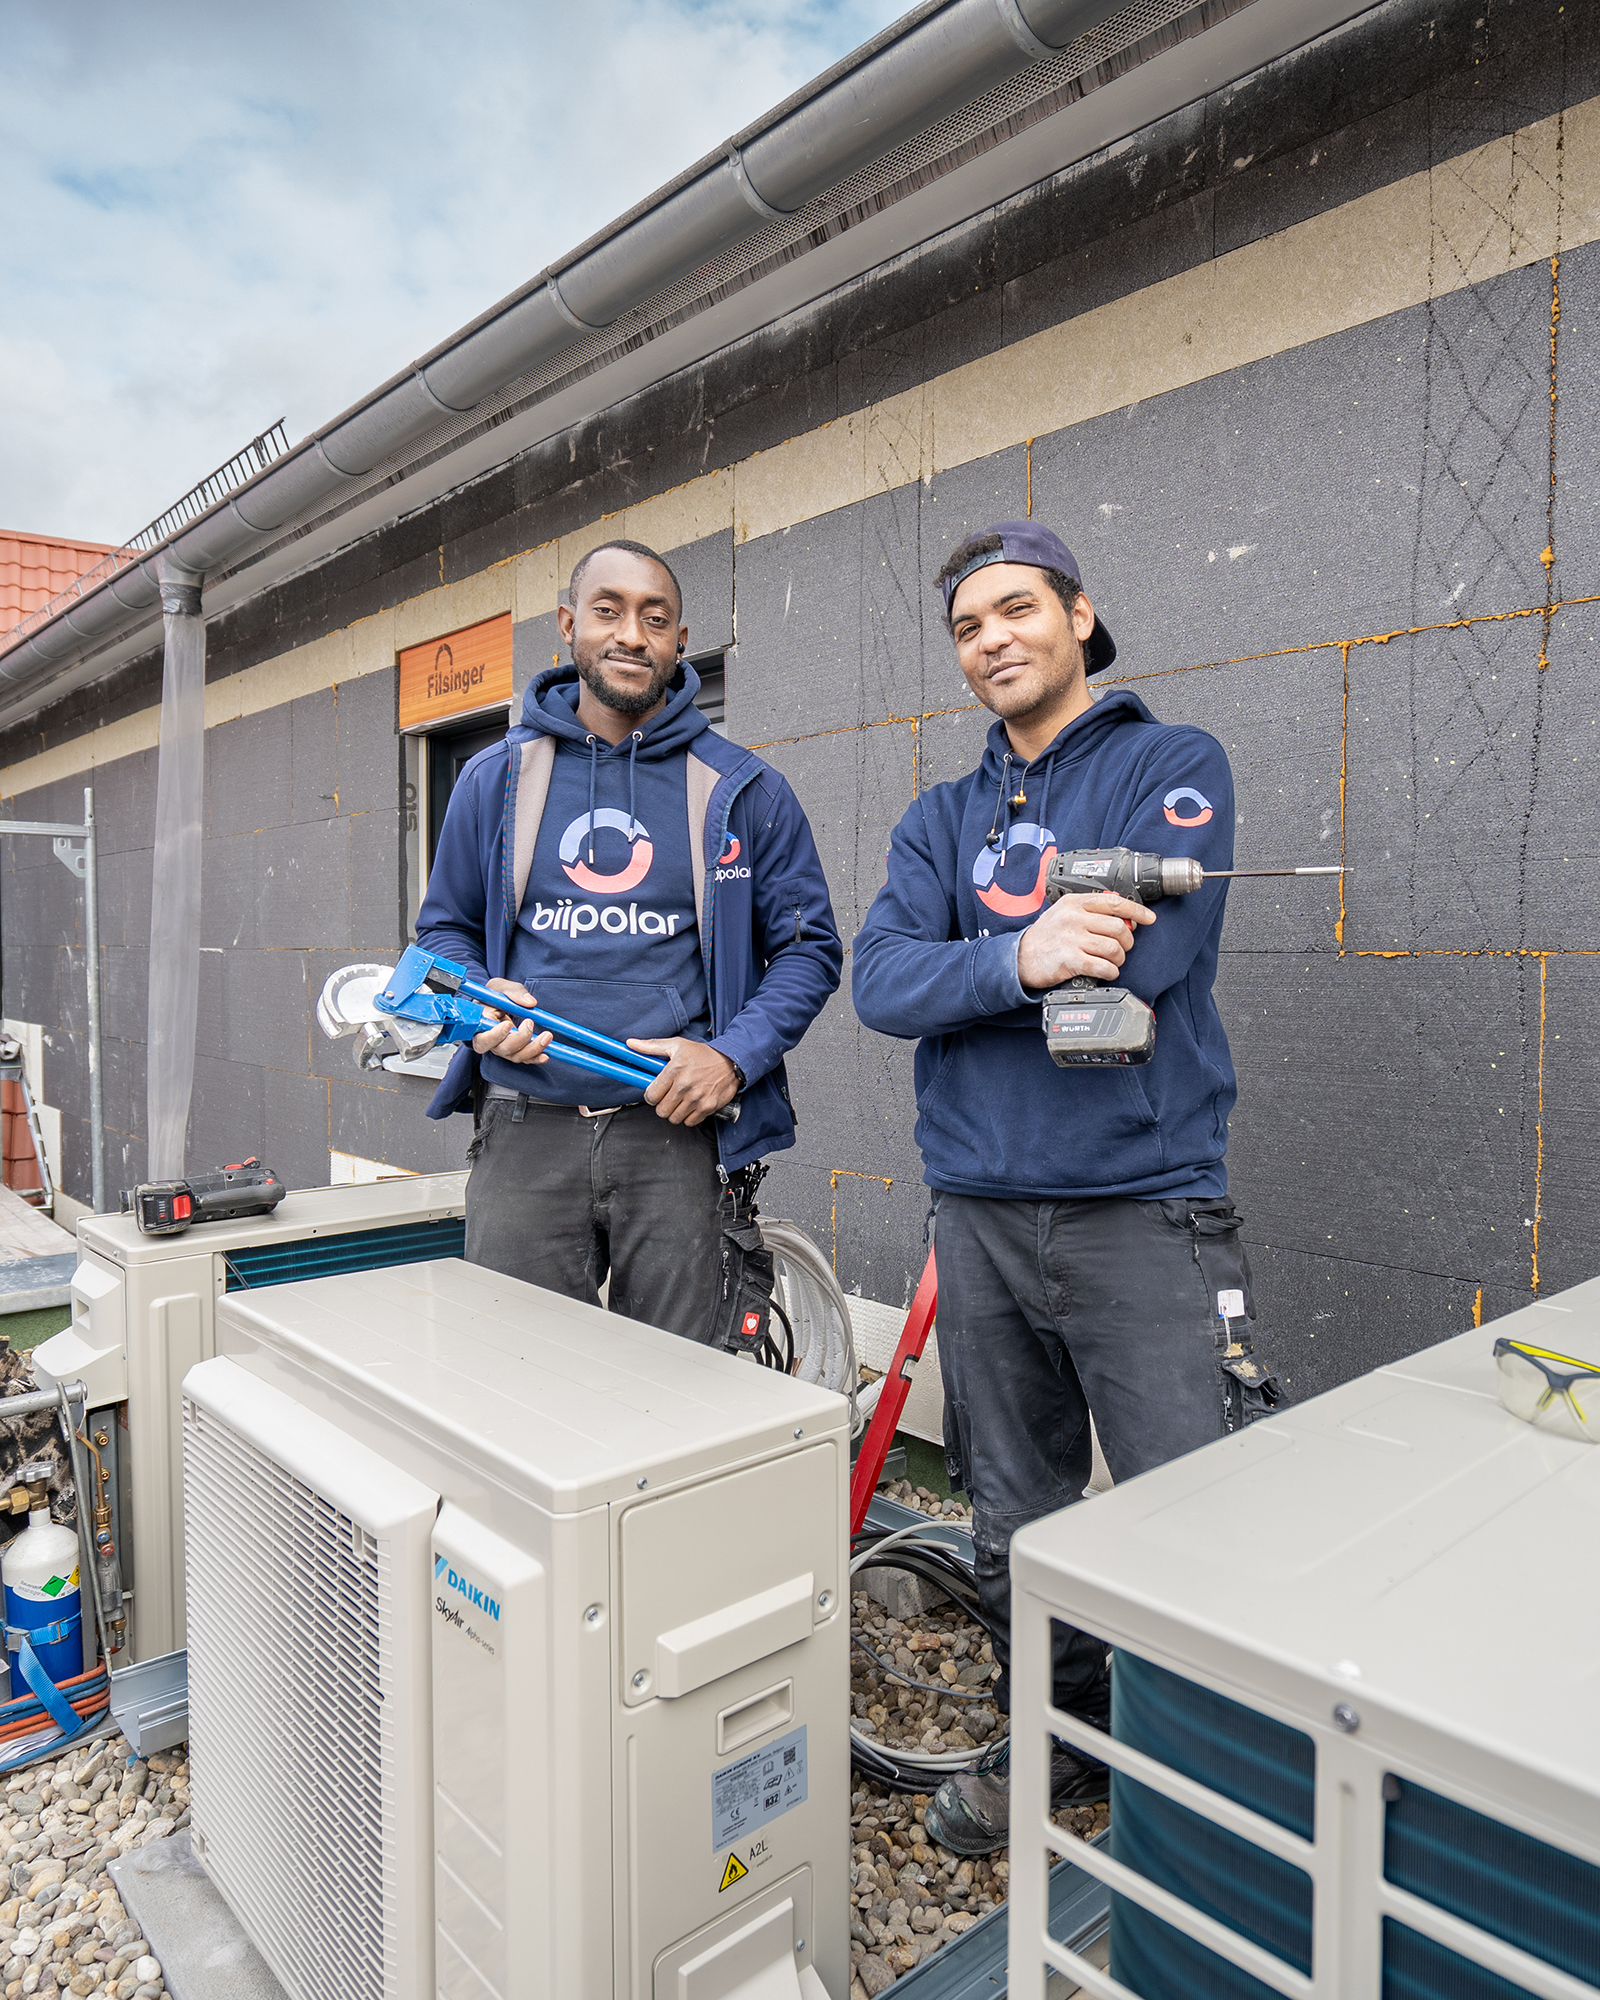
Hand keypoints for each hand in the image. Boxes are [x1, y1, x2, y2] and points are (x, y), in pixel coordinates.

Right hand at [471, 978, 553, 1065]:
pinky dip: (536, 1058)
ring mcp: (502, 1048)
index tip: (508, 1024)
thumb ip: (513, 992)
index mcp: (480, 1025)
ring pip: (516, 1056)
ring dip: (533, 1048)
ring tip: (547, 1036)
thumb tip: (530, 1002)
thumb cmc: (494, 995)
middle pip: (502, 1049)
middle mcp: (490, 1042)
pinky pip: (525, 1059)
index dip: (495, 1035)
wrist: (497, 1003)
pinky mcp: (515, 1052)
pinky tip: (546, 1055)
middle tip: (530, 1022)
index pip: (483, 1038)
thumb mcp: (500, 986)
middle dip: (520, 1038)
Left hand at [627, 1037, 739, 1124]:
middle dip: (662, 1105)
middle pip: (661, 1110)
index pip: (651, 1096)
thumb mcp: (676, 1045)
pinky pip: (689, 1122)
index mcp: (674, 1070)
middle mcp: (685, 1086)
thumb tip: (630, 1044)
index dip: (651, 1096)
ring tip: (680, 1101)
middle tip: (669, 1097)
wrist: (731, 1061)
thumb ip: (651, 1047)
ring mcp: (697, 1098)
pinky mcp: (708, 1107)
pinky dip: (688, 1117)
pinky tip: (691, 1105)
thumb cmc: (703, 1054)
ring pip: (674, 1118)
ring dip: (675, 1112)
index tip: (656, 1092)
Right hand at [1016, 891, 1154, 991]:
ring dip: (1119, 959)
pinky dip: (1111, 972)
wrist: (1020, 957)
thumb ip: (1090, 910)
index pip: (1114, 902)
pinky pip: (1103, 967)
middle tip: (1122, 948)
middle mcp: (1074, 918)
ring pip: (1114, 948)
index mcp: (1074, 903)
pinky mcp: (1070, 960)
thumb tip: (1124, 916)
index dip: (1137, 910)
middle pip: (1118, 928)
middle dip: (1127, 942)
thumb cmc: (1046, 936)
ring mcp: (1071, 939)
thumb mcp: (1064, 913)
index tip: (1149, 918)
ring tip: (1112, 962)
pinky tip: (1106, 972)